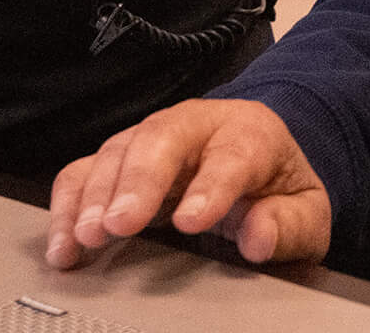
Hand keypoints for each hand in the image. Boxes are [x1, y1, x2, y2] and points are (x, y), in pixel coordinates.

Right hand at [47, 98, 332, 269]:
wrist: (260, 159)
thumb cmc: (278, 186)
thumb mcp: (306, 211)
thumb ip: (289, 224)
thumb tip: (259, 236)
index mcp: (250, 133)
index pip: (233, 152)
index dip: (212, 186)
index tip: (192, 221)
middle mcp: (197, 126)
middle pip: (163, 137)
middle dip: (139, 179)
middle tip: (120, 223)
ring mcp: (154, 139)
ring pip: (118, 150)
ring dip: (97, 194)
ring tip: (86, 236)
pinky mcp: (123, 159)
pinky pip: (86, 171)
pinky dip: (68, 204)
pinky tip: (63, 243)